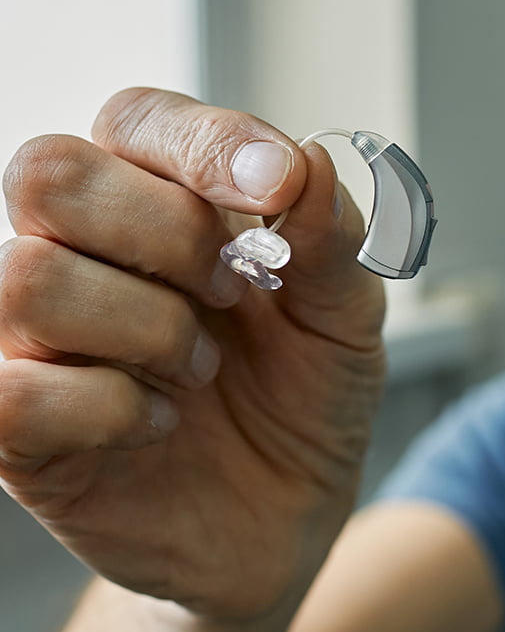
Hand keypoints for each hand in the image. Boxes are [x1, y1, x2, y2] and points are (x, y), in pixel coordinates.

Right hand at [0, 89, 385, 623]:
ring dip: (149, 328)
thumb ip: (328, 240)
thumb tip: (305, 162)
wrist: (287, 514)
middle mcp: (80, 252)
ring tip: (201, 370)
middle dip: (168, 233)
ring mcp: (36, 340)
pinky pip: (14, 393)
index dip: (203, 142)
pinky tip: (159, 423)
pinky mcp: (17, 430)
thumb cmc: (306, 397)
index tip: (278, 188)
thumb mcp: (345, 317)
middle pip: (49, 173)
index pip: (136, 118)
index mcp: (158, 201)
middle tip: (231, 291)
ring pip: (28, 279)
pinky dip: (112, 408)